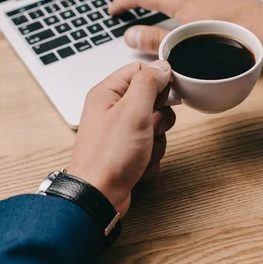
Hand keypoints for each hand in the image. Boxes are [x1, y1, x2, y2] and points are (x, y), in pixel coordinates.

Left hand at [66, 60, 174, 215]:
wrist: (98, 197)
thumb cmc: (108, 156)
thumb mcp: (133, 111)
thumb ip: (148, 83)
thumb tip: (162, 66)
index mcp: (108, 93)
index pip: (140, 70)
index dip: (157, 81)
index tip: (164, 96)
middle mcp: (112, 110)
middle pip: (152, 99)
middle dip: (159, 116)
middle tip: (149, 125)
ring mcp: (120, 132)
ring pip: (156, 125)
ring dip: (156, 139)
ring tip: (141, 149)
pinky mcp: (127, 151)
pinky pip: (152, 145)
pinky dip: (151, 156)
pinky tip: (138, 164)